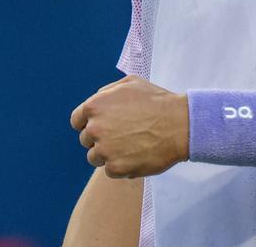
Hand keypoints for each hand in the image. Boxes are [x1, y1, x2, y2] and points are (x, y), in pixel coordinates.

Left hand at [69, 75, 189, 178]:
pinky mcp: (116, 168)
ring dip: (107, 154)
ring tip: (128, 147)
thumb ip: (107, 92)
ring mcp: (105, 150)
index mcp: (94, 107)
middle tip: (120, 136)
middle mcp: (95, 129)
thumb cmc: (156, 101)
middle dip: (99, 138)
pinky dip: (121, 166)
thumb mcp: (129, 83)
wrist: (178, 125)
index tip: (99, 127)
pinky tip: (136, 155)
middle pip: (86, 140)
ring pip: (95, 158)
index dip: (87, 124)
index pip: (77, 121)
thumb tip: (97, 101)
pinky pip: (110, 170)